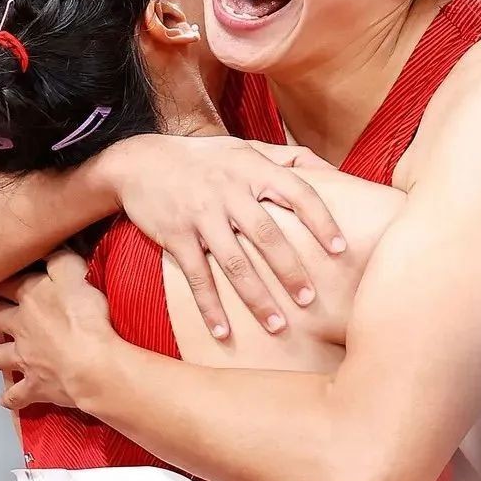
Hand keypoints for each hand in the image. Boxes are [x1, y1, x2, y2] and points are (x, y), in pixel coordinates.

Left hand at [0, 249, 116, 411]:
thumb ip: (59, 258)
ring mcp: (25, 358)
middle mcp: (20, 327)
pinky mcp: (36, 385)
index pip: (6, 282)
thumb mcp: (74, 272)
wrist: (90, 364)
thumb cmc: (84, 315)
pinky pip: (18, 395)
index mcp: (29, 297)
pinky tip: (4, 401)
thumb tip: (47, 248)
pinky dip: (10, 399)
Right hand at [98, 135, 345, 338]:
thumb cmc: (204, 159)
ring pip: (234, 262)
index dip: (321, 220)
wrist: (140, 161)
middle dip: (290, 270)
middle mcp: (229, 191)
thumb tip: (331, 170)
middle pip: (267, 235)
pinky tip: (223, 332)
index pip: (297, 192)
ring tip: (277, 326)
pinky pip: (197, 276)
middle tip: (308, 300)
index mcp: (253, 169)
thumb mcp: (244, 147)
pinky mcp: (176, 235)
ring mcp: (201, 214)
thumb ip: (285, 158)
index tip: (340, 249)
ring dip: (256, 298)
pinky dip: (210, 307)